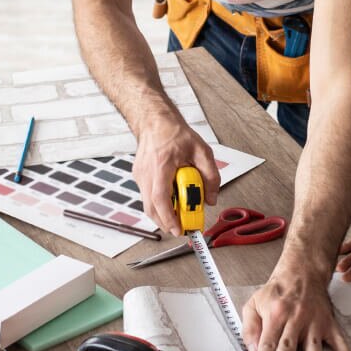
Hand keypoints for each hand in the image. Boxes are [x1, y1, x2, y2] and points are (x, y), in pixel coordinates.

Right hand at [132, 121, 217, 235]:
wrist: (155, 122)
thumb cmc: (175, 133)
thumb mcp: (202, 151)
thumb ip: (210, 176)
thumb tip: (210, 198)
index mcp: (161, 165)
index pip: (160, 198)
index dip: (168, 217)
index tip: (178, 229)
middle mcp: (146, 173)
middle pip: (151, 208)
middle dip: (166, 223)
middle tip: (182, 228)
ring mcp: (140, 176)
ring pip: (148, 205)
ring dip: (163, 215)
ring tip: (179, 216)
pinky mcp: (139, 178)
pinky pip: (147, 198)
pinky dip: (159, 205)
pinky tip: (171, 202)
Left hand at [241, 266, 350, 350]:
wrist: (302, 271)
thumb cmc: (277, 292)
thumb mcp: (254, 304)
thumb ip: (250, 328)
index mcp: (275, 314)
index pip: (267, 343)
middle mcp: (295, 318)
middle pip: (287, 346)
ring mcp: (313, 321)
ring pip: (313, 345)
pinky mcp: (328, 322)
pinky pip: (338, 339)